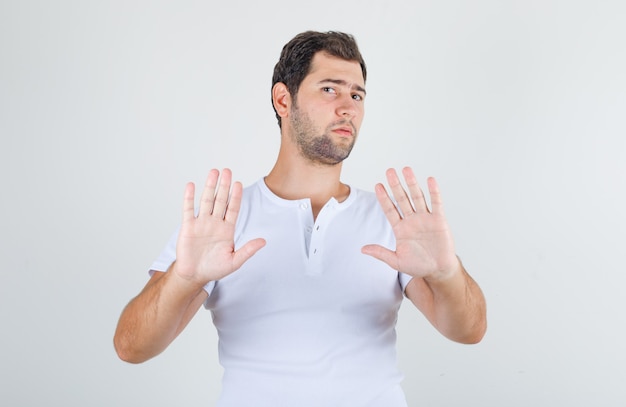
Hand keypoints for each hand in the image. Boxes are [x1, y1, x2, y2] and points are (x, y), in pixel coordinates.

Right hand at [173, 168, 265, 284]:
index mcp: (227, 230)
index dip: (236, 196)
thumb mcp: (235, 261)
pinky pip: (188, 210)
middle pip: (221, 200)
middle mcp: (215, 223)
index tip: (238, 184)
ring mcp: (201, 223)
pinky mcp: (188, 227)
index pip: (233, 209)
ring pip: (206, 201)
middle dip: (224, 186)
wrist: (195, 276)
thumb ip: (248, 250)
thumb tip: (264, 241)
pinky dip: (189, 198)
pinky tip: (191, 186)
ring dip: (210, 187)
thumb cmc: (215, 269)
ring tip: (213, 172)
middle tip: (227, 171)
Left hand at [362, 167, 459, 280]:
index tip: (378, 185)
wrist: (438, 270)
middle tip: (389, 171)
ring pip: (417, 197)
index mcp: (400, 229)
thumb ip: (381, 253)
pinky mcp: (439, 220)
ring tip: (406, 170)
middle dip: (395, 185)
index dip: (384, 198)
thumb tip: (362, 249)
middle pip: (402, 199)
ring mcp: (425, 219)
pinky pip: (436, 204)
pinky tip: (430, 180)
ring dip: (412, 184)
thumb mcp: (396, 261)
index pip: (390, 210)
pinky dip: (434, 192)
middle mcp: (412, 220)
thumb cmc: (418, 265)